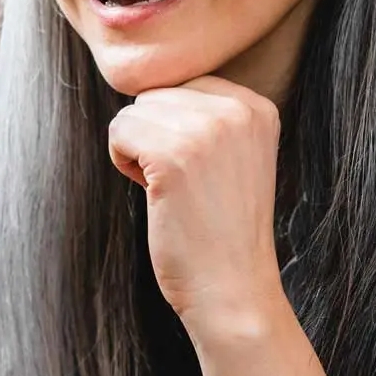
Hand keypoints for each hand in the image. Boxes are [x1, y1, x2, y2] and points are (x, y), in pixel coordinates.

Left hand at [108, 76, 284, 336]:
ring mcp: (206, 130)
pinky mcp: (173, 154)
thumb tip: (147, 89)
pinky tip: (152, 192)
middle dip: (155, 136)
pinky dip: (122, 161)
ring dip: (138, 149)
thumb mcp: (233, 154)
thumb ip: (206, 115)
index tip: (200, 170)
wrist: (233, 290)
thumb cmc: (222, 228)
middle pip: (157, 95)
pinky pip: (119, 131)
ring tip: (171, 190)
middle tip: (183, 185)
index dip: (177, 128)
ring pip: (134, 111)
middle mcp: (237, 109)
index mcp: (257, 106)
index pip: (187, 85)